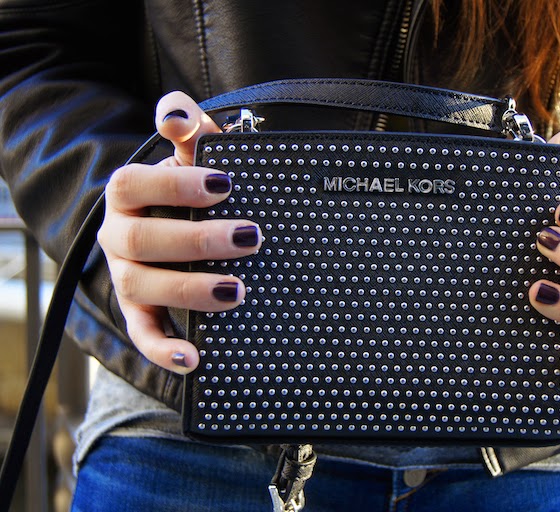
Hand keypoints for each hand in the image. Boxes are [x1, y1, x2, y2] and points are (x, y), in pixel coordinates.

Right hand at [97, 91, 261, 373]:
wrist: (171, 223)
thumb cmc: (192, 188)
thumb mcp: (194, 156)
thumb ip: (189, 130)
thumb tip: (176, 113)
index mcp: (129, 193)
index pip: (135, 184)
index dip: (175, 183)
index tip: (226, 184)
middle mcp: (120, 235)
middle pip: (141, 240)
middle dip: (197, 240)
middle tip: (252, 237)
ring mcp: (127, 276)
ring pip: (141, 288)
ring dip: (189, 290)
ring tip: (238, 291)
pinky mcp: (139, 312)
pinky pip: (143, 334)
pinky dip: (164, 349)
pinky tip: (194, 358)